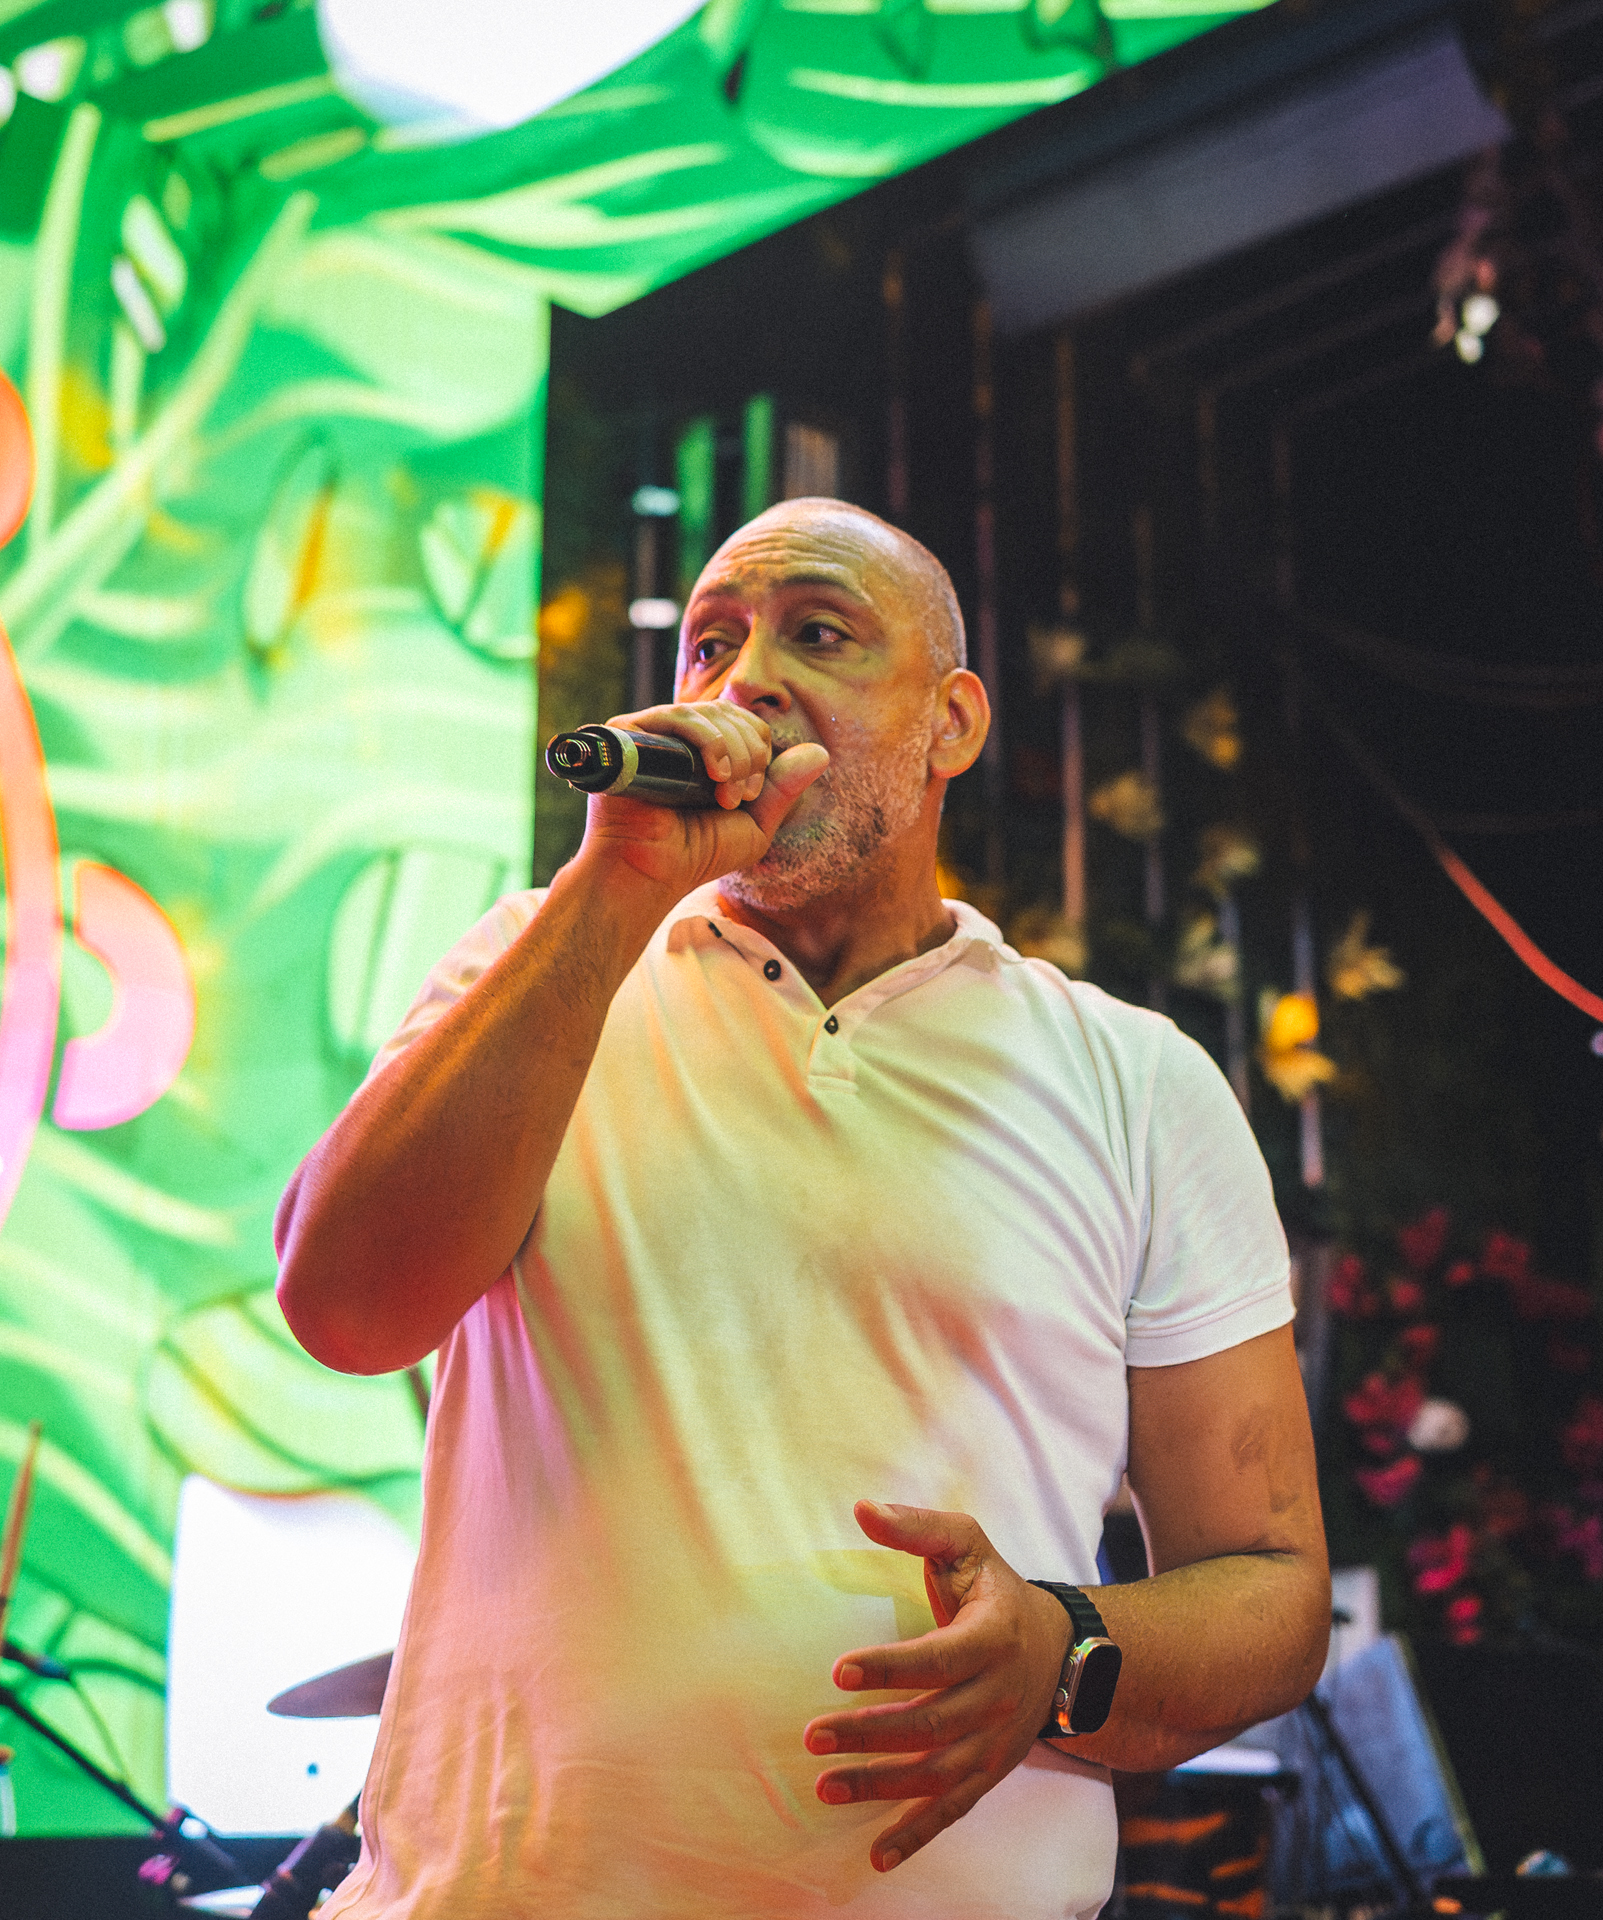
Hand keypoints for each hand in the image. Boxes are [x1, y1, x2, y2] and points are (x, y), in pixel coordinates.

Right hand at [578, 701, 827, 896]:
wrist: (648, 875)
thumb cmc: (696, 855)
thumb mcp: (754, 824)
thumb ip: (783, 788)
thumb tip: (821, 751)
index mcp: (703, 751)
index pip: (744, 723)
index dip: (758, 751)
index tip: (750, 795)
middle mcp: (676, 736)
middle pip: (730, 714)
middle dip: (749, 753)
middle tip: (739, 797)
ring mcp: (651, 732)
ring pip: (709, 713)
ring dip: (732, 751)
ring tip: (727, 794)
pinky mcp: (627, 734)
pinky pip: (677, 716)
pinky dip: (708, 741)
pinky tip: (715, 775)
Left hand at [804, 1500, 1073, 1873]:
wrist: (1062, 1650)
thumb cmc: (996, 1590)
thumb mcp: (968, 1545)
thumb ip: (918, 1526)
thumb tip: (862, 1508)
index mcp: (993, 1636)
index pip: (940, 1658)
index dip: (891, 1666)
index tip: (839, 1669)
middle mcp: (999, 1694)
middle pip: (932, 1722)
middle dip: (870, 1732)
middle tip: (813, 1734)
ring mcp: (996, 1740)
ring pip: (937, 1772)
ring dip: (880, 1783)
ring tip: (824, 1785)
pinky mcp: (990, 1771)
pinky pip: (954, 1809)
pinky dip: (917, 1835)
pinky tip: (877, 1854)